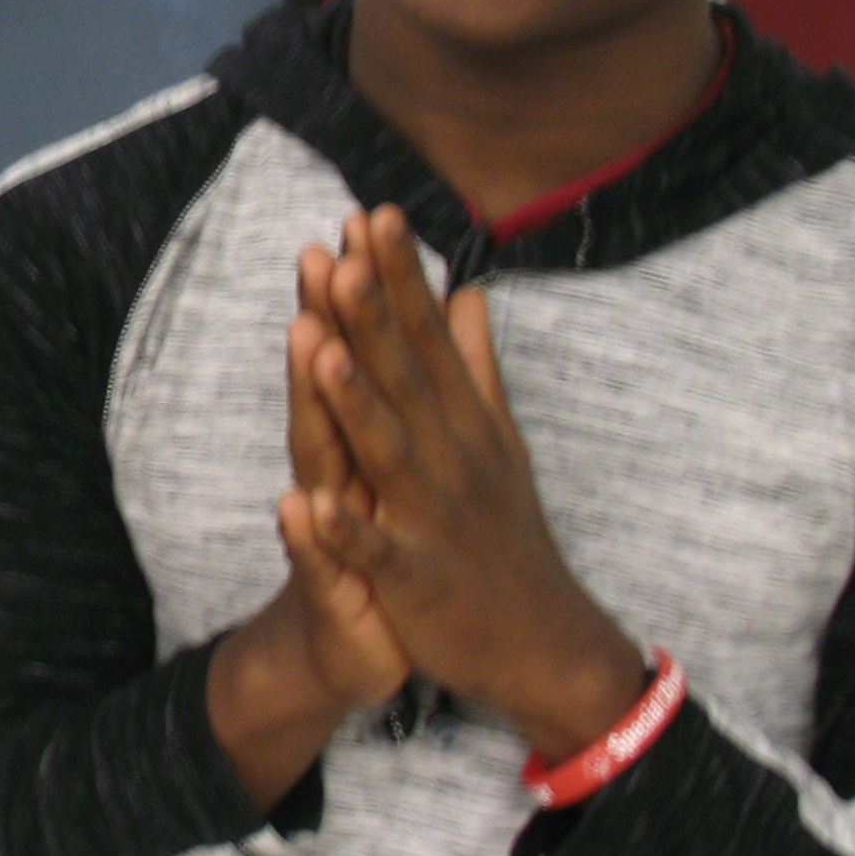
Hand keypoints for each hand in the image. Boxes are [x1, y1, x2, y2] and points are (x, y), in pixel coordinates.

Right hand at [203, 258, 413, 813]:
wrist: (347, 649)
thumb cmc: (382, 548)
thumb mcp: (399, 464)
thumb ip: (409, 391)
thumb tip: (435, 318)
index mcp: (363, 438)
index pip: (360, 354)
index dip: (364, 290)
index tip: (367, 219)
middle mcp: (335, 468)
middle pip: (326, 387)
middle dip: (325, 321)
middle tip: (320, 254)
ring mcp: (325, 521)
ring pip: (316, 456)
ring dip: (309, 401)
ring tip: (305, 344)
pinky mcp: (328, 583)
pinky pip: (317, 555)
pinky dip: (308, 532)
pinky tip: (296, 503)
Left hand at [303, 208, 649, 762]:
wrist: (545, 643)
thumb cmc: (507, 534)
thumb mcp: (499, 439)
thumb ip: (476, 365)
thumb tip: (468, 292)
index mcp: (465, 423)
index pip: (428, 337)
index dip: (399, 277)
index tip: (371, 213)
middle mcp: (453, 458)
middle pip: (407, 378)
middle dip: (373, 314)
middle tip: (343, 247)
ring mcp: (436, 518)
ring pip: (389, 452)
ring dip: (357, 401)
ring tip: (320, 345)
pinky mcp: (418, 579)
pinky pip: (376, 553)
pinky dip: (346, 531)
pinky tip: (310, 502)